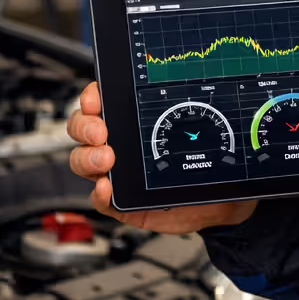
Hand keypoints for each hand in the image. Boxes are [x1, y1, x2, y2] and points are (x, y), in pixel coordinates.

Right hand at [67, 81, 256, 233]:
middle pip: (82, 129)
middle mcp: (119, 143)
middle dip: (85, 127)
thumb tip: (201, 106)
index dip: (92, 98)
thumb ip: (193, 120)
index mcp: (133, 120)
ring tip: (106, 161)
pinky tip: (107, 188)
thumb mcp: (200, 134)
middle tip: (100, 133)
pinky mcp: (121, 201)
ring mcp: (117, 173)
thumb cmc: (204, 163)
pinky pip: (100, 198)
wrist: (215, 201)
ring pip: (83, 161)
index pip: (101, 101)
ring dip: (88, 159)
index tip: (95, 102)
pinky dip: (99, 194)